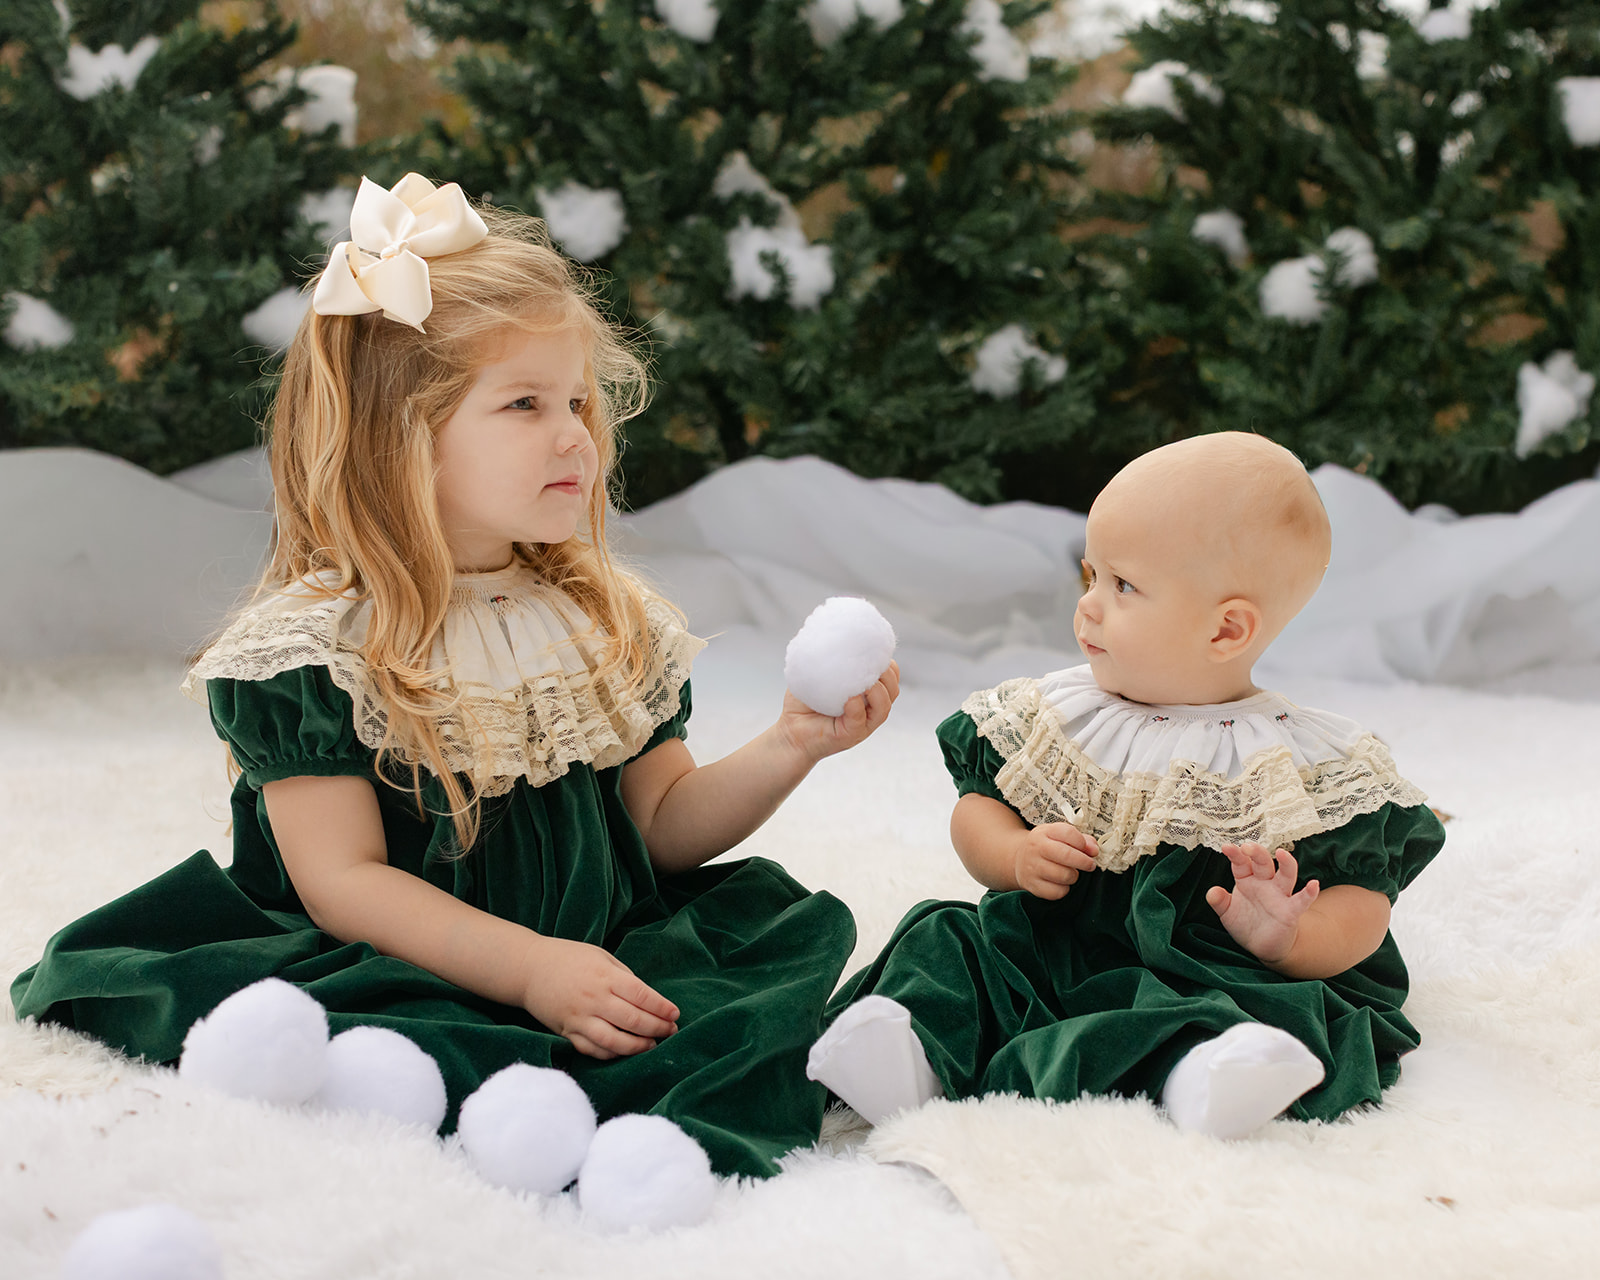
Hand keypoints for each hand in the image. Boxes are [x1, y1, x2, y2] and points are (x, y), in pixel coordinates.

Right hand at [521, 936, 678, 1059]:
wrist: (528, 969)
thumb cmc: (569, 958)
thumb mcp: (600, 956)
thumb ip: (623, 976)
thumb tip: (646, 999)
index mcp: (604, 976)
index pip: (641, 995)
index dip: (661, 1007)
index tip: (675, 1014)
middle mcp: (594, 999)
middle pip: (633, 1020)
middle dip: (657, 1028)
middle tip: (671, 1031)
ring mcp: (579, 1018)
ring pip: (614, 1041)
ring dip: (637, 1046)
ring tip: (652, 1045)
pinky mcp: (566, 1032)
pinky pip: (592, 1050)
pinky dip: (612, 1054)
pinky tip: (625, 1051)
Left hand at [778, 661, 900, 763]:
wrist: (790, 732)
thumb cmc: (804, 703)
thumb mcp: (817, 675)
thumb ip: (826, 657)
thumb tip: (827, 629)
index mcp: (867, 695)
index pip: (890, 678)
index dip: (889, 665)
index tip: (876, 651)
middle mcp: (869, 710)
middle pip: (892, 691)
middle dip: (888, 675)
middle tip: (871, 664)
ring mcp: (862, 725)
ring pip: (883, 708)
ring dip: (878, 692)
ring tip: (866, 683)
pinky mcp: (849, 736)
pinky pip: (859, 721)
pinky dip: (857, 708)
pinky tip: (850, 699)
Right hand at [1011, 822, 1097, 898]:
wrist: (1019, 859)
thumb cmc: (1046, 847)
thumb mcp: (1059, 836)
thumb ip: (1081, 840)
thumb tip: (1094, 850)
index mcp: (1044, 832)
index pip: (1068, 833)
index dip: (1083, 843)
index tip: (1088, 850)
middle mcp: (1036, 848)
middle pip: (1067, 856)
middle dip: (1084, 862)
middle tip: (1090, 865)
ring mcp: (1032, 867)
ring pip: (1064, 876)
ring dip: (1073, 876)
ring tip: (1071, 873)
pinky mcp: (1032, 885)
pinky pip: (1057, 892)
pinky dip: (1064, 889)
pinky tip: (1061, 883)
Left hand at [1206, 843, 1319, 965]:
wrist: (1263, 946)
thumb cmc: (1245, 923)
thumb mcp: (1227, 913)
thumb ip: (1219, 901)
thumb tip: (1212, 892)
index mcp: (1247, 880)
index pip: (1241, 863)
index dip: (1235, 854)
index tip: (1226, 847)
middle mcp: (1264, 883)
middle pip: (1263, 863)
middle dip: (1257, 853)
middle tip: (1248, 847)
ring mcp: (1279, 895)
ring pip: (1285, 875)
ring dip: (1286, 864)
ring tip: (1283, 853)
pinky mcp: (1291, 911)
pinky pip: (1301, 901)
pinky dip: (1309, 893)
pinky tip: (1313, 885)